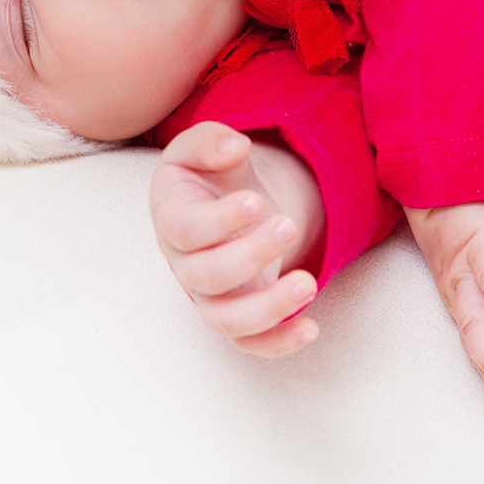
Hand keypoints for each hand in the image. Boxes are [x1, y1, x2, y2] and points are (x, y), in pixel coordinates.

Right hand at [150, 122, 323, 357]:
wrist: (217, 204)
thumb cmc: (207, 176)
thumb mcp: (200, 148)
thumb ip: (210, 140)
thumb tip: (234, 147)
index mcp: (171, 218)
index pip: (186, 230)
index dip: (220, 221)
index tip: (256, 201)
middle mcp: (185, 264)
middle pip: (207, 277)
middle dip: (250, 255)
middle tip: (287, 224)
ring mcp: (209, 296)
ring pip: (226, 320)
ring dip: (268, 307)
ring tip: (308, 282)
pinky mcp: (235, 314)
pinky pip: (249, 343)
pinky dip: (278, 343)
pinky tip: (312, 327)